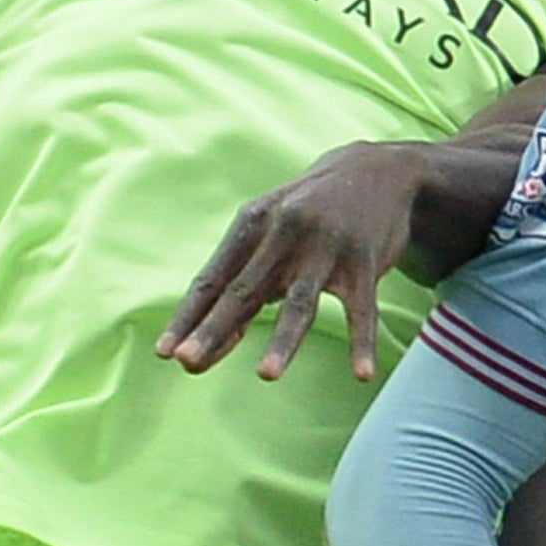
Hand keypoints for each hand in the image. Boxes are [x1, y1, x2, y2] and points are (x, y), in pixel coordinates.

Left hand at [156, 140, 424, 381]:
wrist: (380, 170)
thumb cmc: (310, 210)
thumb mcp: (271, 225)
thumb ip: (242, 276)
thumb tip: (205, 337)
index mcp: (254, 223)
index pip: (214, 278)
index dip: (189, 316)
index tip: (166, 353)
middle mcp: (286, 231)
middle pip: (246, 290)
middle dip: (216, 329)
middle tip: (189, 362)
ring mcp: (327, 246)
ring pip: (301, 302)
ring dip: (283, 340)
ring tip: (266, 375)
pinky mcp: (365, 261)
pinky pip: (363, 308)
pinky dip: (362, 342)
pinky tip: (362, 374)